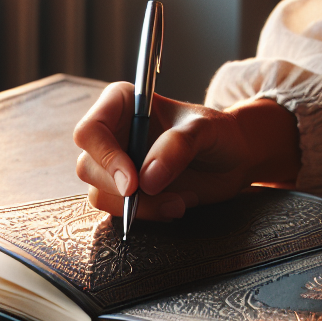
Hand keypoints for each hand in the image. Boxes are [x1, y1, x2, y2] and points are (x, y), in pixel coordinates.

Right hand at [73, 82, 299, 220]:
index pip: (90, 130)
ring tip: (178, 202)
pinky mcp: (127, 191)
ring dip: (137, 207)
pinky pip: (118, 211)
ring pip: (100, 194)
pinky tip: (175, 206)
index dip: (104, 157)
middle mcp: (113, 133)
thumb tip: (146, 179)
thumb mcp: (205, 130)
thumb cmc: (218, 133)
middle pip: (88, 167)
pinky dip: (145, 216)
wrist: (233, 160)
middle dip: (120, 188)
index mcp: (123, 104)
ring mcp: (117, 164)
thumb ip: (178, 146)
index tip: (133, 181)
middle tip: (156, 194)